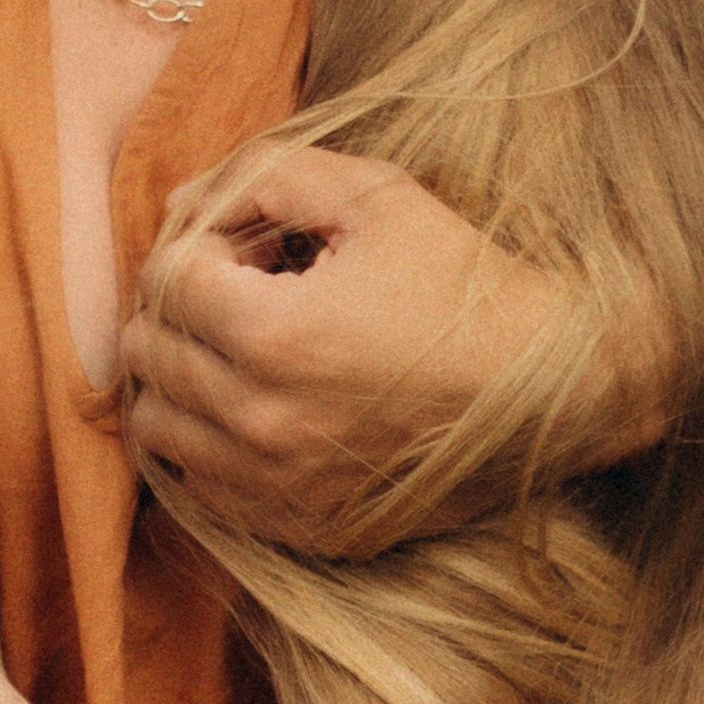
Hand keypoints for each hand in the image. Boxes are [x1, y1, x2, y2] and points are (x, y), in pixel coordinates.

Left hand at [122, 151, 670, 549]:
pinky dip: (200, 444)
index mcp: (273, 335)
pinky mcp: (296, 527)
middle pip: (150, 350)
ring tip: (235, 345)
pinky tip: (245, 407)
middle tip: (243, 285)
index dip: (202, 243)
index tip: (251, 243)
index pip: (168, 277)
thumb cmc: (467, 285)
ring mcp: (275, 485)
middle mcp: (261, 421)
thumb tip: (184, 199)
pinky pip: (194, 489)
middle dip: (182, 303)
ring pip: (155, 425)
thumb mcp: (378, 196)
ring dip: (177, 375)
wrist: (553, 392)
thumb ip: (267, 176)